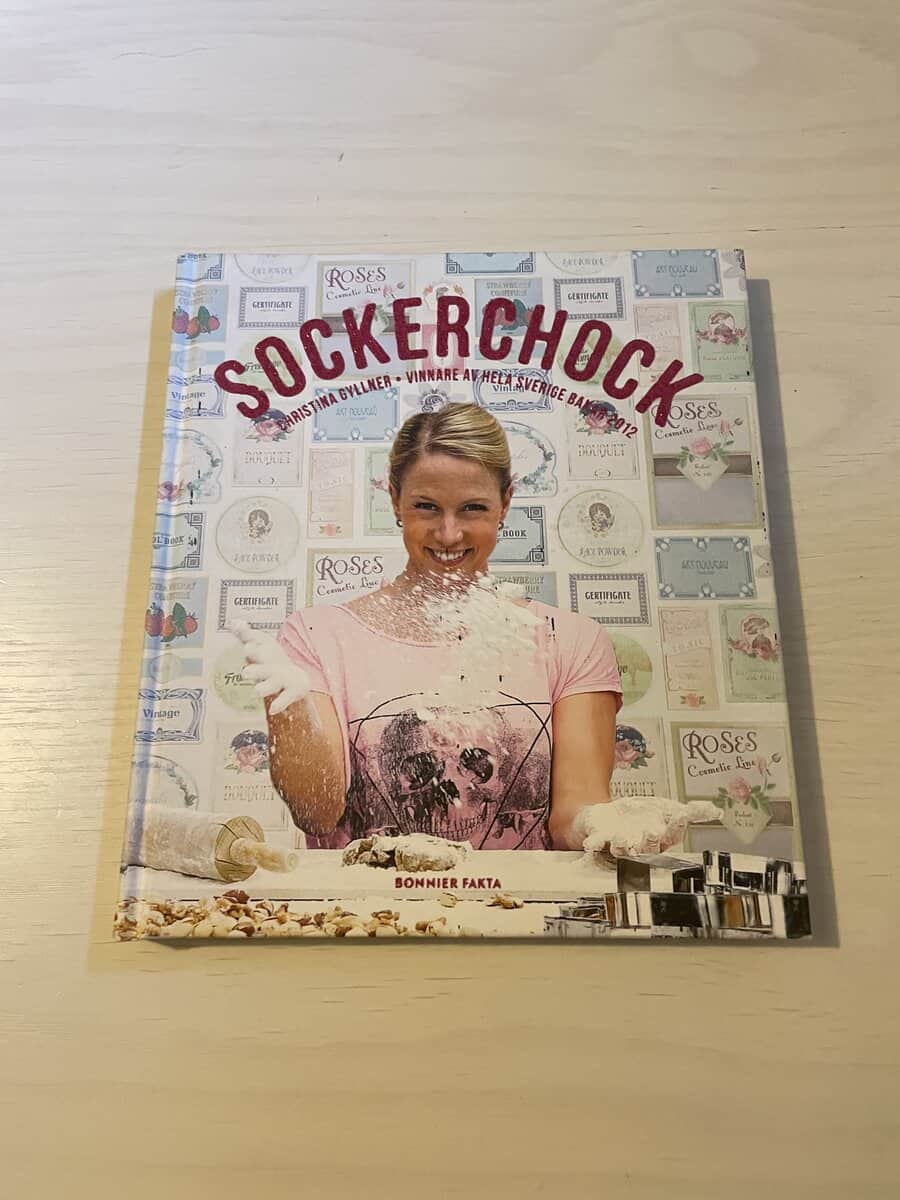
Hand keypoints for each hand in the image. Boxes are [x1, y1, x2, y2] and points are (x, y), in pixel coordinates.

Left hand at [228, 620, 311, 716]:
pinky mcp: (292, 691)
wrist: (298, 680)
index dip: (248, 635)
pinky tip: (273, 709)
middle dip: (256, 656)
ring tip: (256, 691)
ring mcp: (283, 677)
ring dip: (266, 685)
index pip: (257, 639)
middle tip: (246, 658)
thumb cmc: (272, 662)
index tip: (238, 628)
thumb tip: (232, 622)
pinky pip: (286, 698)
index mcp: (266, 649)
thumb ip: (245, 635)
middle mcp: (274, 662)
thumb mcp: (260, 647)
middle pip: (265, 657)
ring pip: (273, 681)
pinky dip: (281, 703)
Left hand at [574, 797, 720, 859]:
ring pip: (623, 850)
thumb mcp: (664, 809)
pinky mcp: (598, 840)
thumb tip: (717, 811)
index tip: (681, 815)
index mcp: (659, 841)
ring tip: (622, 836)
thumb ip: (690, 813)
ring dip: (624, 845)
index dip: (676, 826)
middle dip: (650, 840)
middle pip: (648, 847)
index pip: (671, 836)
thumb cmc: (637, 818)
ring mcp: (617, 846)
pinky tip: (593, 843)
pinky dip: (595, 844)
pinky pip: (596, 845)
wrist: (602, 817)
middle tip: (652, 830)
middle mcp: (640, 848)